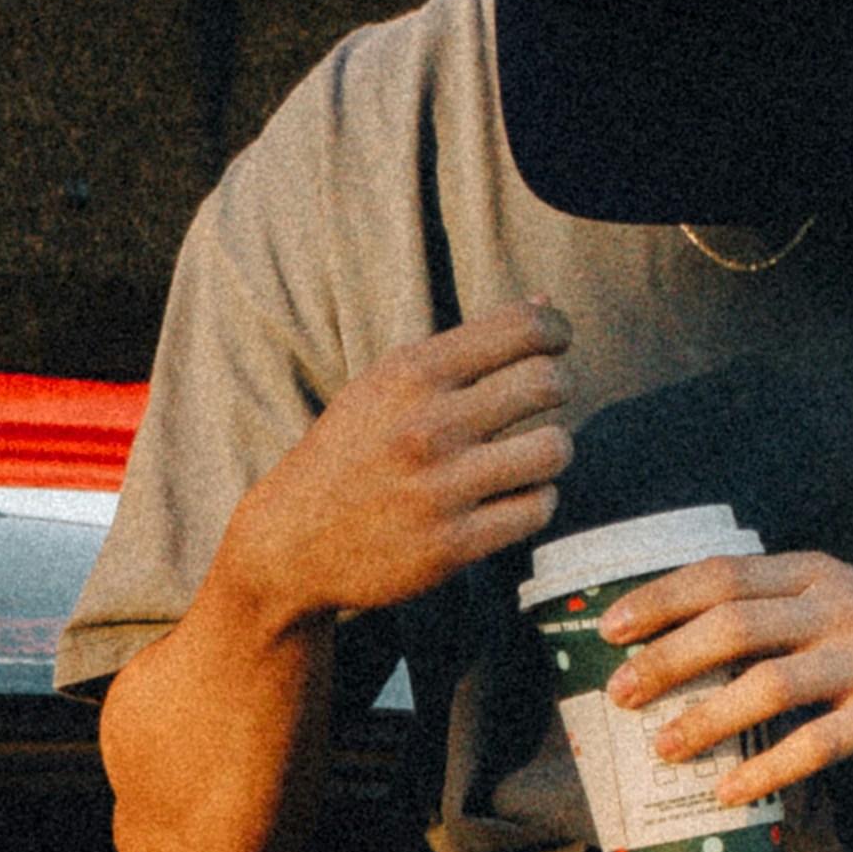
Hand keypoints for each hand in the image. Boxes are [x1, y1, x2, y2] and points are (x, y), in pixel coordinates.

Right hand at [213, 304, 573, 633]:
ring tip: (529, 455)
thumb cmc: (351, 452)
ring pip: (553, 450)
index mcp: (411, 374)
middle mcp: (428, 426)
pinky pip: (536, 509)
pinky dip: (534, 500)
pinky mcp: (451, 545)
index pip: (521, 329)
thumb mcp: (387, 385)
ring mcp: (440, 488)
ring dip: (551, 450)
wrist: (292, 541)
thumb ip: (465, 348)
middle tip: (546, 399)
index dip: (556, 331)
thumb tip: (547, 307)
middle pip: (548, 383)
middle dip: (559, 386)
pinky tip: (512, 498)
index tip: (557, 344)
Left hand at [601, 552, 852, 797]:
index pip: (721, 576)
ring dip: (706, 718)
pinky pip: (820, 744)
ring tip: (662, 749)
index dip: (659, 599)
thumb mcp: (843, 604)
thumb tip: (681, 648)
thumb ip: (777, 613)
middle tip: (620, 695)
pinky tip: (732, 793)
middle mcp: (840, 606)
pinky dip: (768, 769)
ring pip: (770, 684)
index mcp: (816, 574)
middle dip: (667, 659)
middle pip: (734, 625)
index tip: (605, 628)